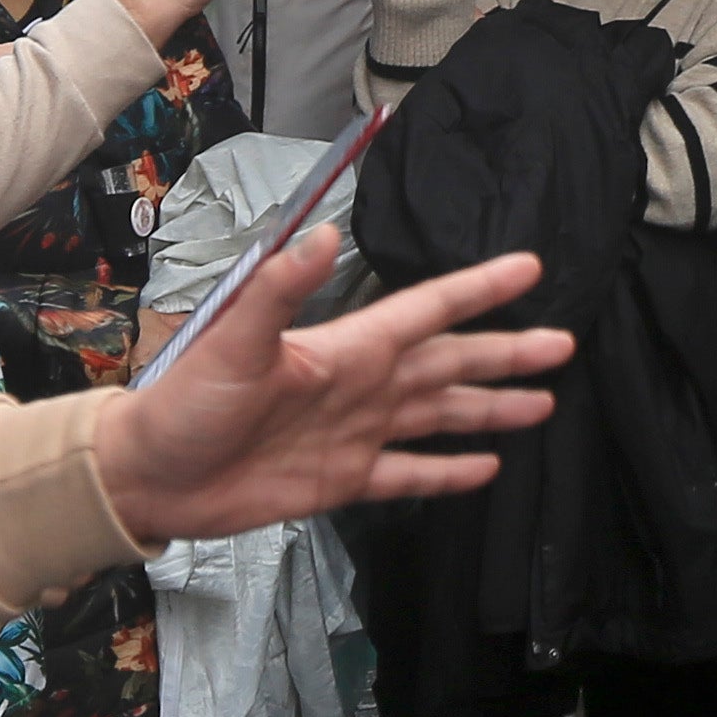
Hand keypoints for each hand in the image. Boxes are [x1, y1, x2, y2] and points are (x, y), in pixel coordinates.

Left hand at [89, 229, 570, 538]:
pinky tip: (487, 468)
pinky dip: (448, 471)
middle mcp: (364, 386)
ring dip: (491, 408)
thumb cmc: (188, 402)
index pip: (427, 311)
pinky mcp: (345, 480)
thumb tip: (326, 236)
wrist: (152, 477)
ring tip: (544, 401)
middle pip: (451, 364)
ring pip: (442, 416)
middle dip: (506, 351)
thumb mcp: (233, 339)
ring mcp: (358, 433)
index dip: (478, 289)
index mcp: (347, 348)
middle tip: (564, 343)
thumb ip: (280, 289)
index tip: (529, 267)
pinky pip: (409, 472)